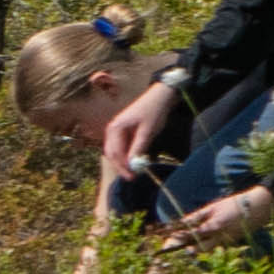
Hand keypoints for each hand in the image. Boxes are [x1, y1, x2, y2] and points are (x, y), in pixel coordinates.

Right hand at [91, 79, 176, 196]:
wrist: (161, 96)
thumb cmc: (154, 111)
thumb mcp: (147, 131)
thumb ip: (138, 148)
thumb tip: (132, 165)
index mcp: (115, 129)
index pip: (114, 153)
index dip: (122, 166)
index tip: (132, 176)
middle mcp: (112, 130)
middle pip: (113, 153)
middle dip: (121, 166)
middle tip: (133, 177)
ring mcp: (118, 130)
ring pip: (117, 151)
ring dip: (124, 161)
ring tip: (135, 172)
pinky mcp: (125, 131)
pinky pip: (123, 146)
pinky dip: (128, 155)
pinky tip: (136, 161)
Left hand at [155, 183, 273, 254]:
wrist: (260, 206)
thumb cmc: (234, 204)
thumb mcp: (213, 207)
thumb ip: (197, 216)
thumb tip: (181, 222)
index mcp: (213, 226)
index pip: (190, 235)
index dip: (177, 238)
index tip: (166, 241)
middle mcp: (220, 237)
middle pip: (198, 249)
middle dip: (186, 248)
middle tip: (176, 245)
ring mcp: (227, 241)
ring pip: (207, 249)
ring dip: (197, 247)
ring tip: (188, 243)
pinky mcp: (232, 242)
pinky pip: (217, 246)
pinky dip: (208, 243)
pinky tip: (205, 238)